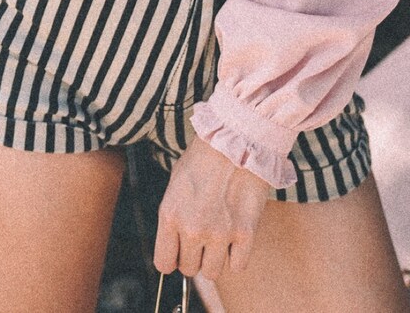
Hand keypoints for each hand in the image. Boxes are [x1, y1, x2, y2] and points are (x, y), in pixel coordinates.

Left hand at [153, 135, 269, 282]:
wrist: (237, 137)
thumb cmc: (204, 156)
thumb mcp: (176, 182)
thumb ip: (173, 216)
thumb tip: (175, 244)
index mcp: (170, 214)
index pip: (164, 264)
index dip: (173, 258)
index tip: (180, 249)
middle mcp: (192, 228)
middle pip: (189, 269)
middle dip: (195, 255)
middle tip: (204, 235)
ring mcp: (219, 233)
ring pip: (212, 272)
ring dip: (215, 258)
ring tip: (221, 234)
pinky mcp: (245, 233)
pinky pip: (237, 266)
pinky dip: (237, 255)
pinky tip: (237, 235)